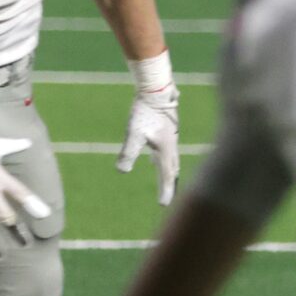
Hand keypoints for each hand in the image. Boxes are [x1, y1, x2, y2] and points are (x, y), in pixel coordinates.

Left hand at [120, 73, 181, 204]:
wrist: (156, 90)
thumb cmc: (145, 111)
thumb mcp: (133, 133)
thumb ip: (128, 152)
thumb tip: (122, 170)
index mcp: (165, 150)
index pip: (167, 176)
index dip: (165, 191)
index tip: (163, 205)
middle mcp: (171, 147)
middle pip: (173, 171)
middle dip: (171, 186)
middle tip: (169, 199)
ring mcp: (171, 139)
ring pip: (172, 162)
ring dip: (169, 174)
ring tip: (166, 182)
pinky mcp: (166, 132)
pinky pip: (167, 152)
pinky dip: (165, 161)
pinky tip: (155, 158)